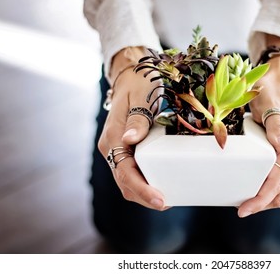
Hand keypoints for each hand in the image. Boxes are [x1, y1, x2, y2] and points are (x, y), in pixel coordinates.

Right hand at [97, 48, 166, 210]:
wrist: (130, 76)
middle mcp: (112, 148)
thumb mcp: (140, 97)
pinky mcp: (126, 149)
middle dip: (144, 197)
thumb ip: (137, 120)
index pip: (125, 173)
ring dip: (144, 193)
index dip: (142, 190)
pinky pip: (133, 171)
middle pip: (125, 183)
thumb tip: (130, 140)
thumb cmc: (138, 84)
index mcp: (112, 138)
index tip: (161, 201)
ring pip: (127, 181)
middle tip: (168, 203)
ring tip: (167, 198)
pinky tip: (161, 183)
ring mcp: (118, 150)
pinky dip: (145, 182)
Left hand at [238, 41, 279, 217]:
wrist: (278, 83)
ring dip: (264, 198)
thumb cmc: (272, 90)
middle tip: (240, 210)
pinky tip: (250, 188)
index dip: (261, 197)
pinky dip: (265, 188)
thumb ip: (276, 124)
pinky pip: (277, 178)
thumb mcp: (271, 102)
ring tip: (242, 202)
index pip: (278, 180)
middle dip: (262, 203)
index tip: (244, 209)